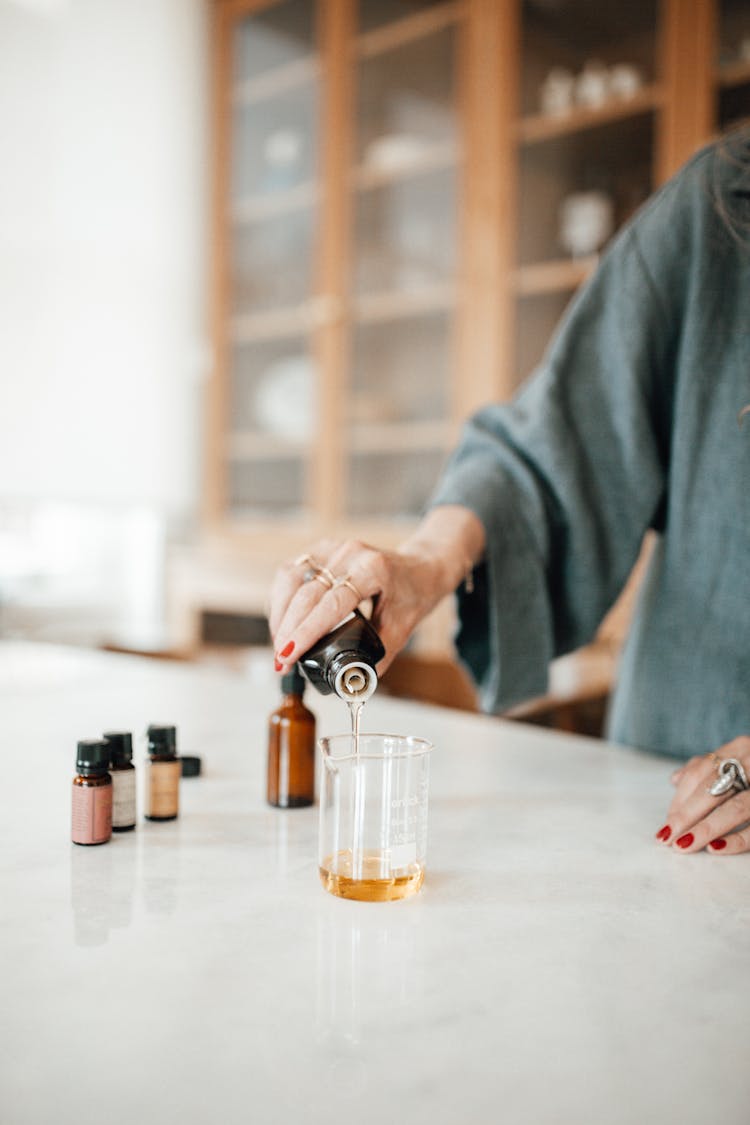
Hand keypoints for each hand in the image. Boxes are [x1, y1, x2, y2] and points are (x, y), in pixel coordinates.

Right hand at [268, 506, 484, 675]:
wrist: (420, 567)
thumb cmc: (414, 594)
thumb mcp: (402, 628)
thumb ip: (378, 656)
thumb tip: (351, 683)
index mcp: (374, 570)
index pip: (331, 603)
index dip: (305, 632)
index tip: (288, 656)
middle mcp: (351, 553)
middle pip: (306, 592)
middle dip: (287, 631)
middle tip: (281, 662)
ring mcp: (334, 547)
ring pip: (291, 578)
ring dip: (279, 614)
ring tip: (280, 647)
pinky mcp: (322, 549)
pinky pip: (291, 571)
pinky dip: (282, 599)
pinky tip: (282, 622)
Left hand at [655, 736, 749, 853]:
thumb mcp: (740, 758)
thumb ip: (709, 768)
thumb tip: (675, 780)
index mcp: (743, 747)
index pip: (702, 770)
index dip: (681, 797)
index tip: (666, 823)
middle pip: (716, 788)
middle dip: (688, 814)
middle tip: (666, 838)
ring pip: (737, 808)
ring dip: (708, 829)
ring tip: (685, 845)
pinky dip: (739, 840)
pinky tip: (717, 849)